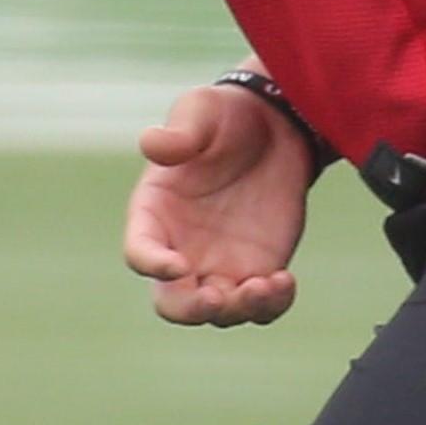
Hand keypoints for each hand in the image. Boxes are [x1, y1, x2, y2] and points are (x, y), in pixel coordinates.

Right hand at [121, 82, 317, 326]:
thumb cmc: (226, 115)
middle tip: (218, 298)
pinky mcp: (258, 269)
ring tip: (267, 285)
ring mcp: (221, 263)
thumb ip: (179, 132)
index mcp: (154, 213)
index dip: (152, 265)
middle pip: (172, 302)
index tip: (179, 264)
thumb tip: (151, 145)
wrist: (276, 125)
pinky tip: (285, 281)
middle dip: (192, 309)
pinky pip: (259, 306)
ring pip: (219, 312)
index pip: (140, 252)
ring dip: (239, 310)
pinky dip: (271, 307)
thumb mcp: (200, 111)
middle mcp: (181, 246)